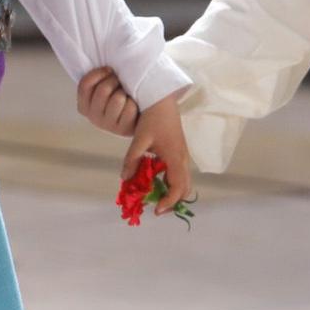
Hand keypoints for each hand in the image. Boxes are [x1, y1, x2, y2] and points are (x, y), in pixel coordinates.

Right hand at [77, 65, 139, 135]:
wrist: (139, 113)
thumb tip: (104, 47)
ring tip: (128, 95)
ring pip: (117, 99)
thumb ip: (100, 75)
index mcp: (84, 106)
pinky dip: (135, 104)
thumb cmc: (121, 93)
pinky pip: (129, 109)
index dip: (99, 73)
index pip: (85, 85)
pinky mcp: (123, 130)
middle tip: (120, 82)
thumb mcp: (106, 84)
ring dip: (125, 93)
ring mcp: (108, 125)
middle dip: (115, 81)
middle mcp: (93, 117)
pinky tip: (135, 106)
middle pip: (103, 90)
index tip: (109, 70)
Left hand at [124, 95, 193, 216]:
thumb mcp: (139, 139)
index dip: (168, 202)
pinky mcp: (179, 152)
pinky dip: (169, 182)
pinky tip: (154, 179)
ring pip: (182, 182)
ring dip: (170, 191)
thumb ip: (132, 160)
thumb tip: (124, 178)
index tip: (156, 210)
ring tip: (153, 196)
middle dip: (171, 201)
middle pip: (184, 188)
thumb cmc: (152, 117)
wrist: (162, 99)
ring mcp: (182, 156)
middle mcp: (182, 159)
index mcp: (175, 158)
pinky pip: (178, 173)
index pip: (178, 188)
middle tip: (155, 207)